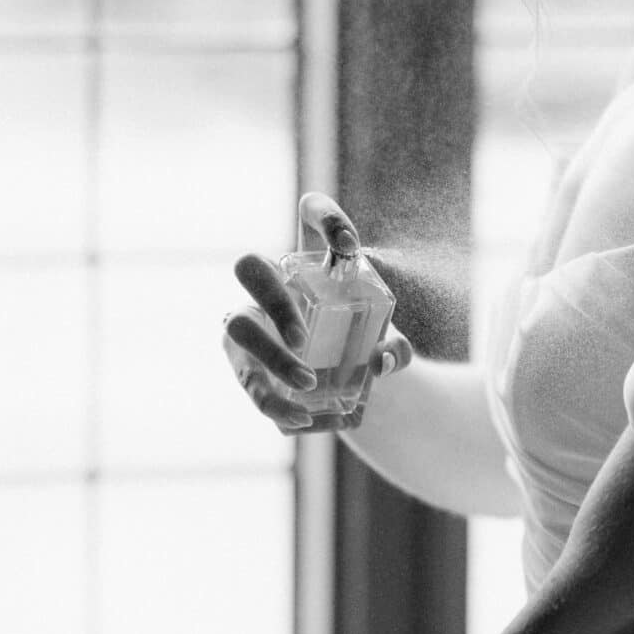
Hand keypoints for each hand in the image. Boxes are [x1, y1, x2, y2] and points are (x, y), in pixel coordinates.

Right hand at [221, 193, 407, 434]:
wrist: (345, 387)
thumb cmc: (361, 342)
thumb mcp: (388, 343)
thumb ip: (396, 348)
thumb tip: (382, 360)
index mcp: (308, 262)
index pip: (311, 214)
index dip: (325, 217)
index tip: (349, 244)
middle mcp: (268, 286)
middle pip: (249, 266)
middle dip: (273, 295)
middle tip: (304, 336)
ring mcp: (249, 326)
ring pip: (237, 328)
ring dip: (270, 357)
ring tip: (310, 383)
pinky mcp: (245, 369)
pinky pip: (250, 384)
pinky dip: (275, 405)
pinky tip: (304, 420)